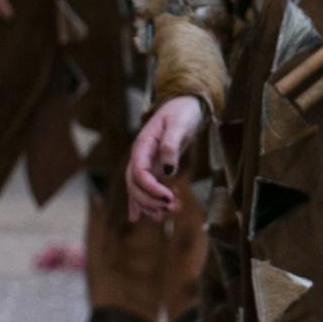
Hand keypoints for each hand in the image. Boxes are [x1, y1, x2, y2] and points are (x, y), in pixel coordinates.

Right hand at [127, 97, 202, 222]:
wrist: (187, 104)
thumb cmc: (183, 111)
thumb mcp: (179, 125)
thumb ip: (171, 146)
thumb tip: (168, 170)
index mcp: (143, 145)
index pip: (138, 172)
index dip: (150, 188)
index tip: (168, 198)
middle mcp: (140, 155)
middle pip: (135, 185)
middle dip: (150, 200)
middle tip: (170, 208)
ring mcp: (146, 162)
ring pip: (139, 189)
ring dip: (150, 204)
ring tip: (167, 214)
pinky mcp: (155, 166)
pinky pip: (146, 187)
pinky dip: (146, 202)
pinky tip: (146, 217)